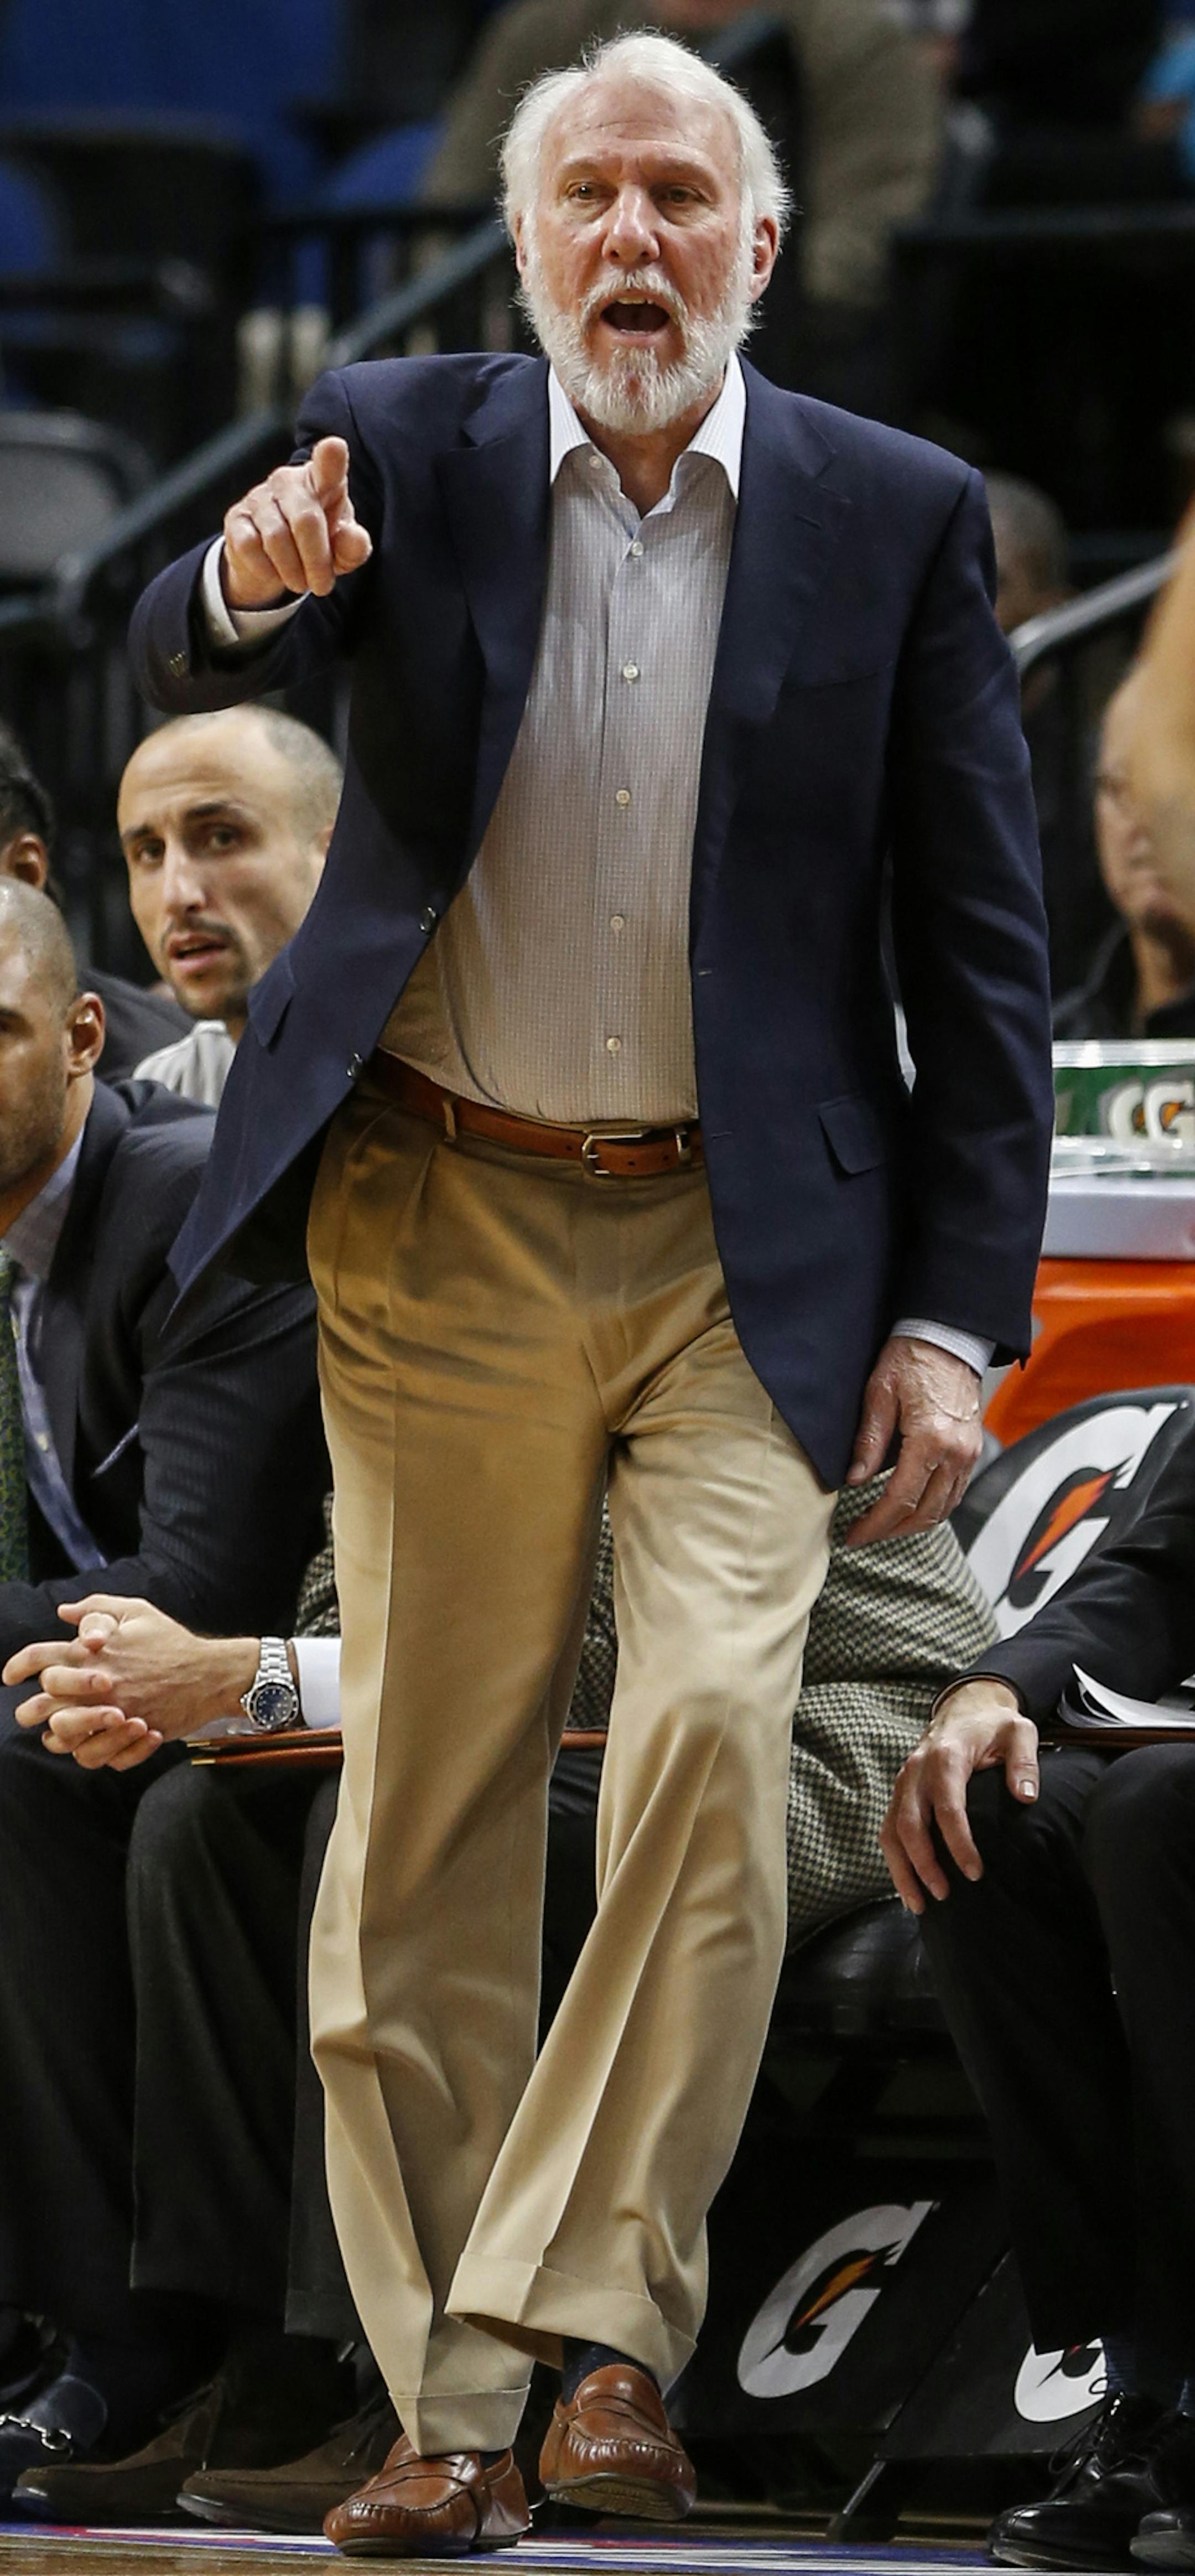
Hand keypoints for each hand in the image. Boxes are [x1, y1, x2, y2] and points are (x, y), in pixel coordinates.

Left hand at [5, 1598, 258, 1771]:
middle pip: (42, 1704)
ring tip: (59, 1732)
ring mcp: (112, 1713)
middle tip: (29, 1712)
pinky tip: (91, 1743)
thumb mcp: (137, 1611)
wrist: (210, 1674)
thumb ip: (97, 1607)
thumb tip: (62, 1611)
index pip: (40, 1657)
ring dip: (57, 1736)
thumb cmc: (172, 1641)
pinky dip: (91, 1752)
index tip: (8, 1676)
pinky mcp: (129, 1735)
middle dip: (29, 1710)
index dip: (18, 1666)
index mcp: (94, 1652)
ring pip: (64, 1737)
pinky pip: (96, 1756)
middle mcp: (97, 1684)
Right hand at [221, 434, 371, 610]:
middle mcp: (288, 481)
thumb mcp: (342, 549)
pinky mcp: (236, 518)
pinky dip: (267, 570)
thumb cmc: (318, 544)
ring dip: (293, 571)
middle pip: (305, 520)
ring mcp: (259, 496)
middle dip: (317, 561)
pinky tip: (274, 572)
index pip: (328, 464)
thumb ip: (354, 545)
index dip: (330, 457)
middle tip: (322, 586)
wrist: (276, 560)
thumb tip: (354, 539)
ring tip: (301, 583)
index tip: (334, 447)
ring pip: (276, 538)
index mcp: (322, 481)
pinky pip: (250, 547)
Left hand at [844, 1335, 982, 1544]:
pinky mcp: (973, 1450)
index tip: (853, 1536)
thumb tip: (855, 1480)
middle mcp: (956, 1453)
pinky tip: (910, 1507)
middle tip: (863, 1536)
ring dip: (913, 1524)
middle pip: (925, 1513)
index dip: (875, 1524)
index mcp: (930, 1440)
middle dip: (892, 1531)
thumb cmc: (912, 1358)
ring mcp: (969, 1454)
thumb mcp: (879, 1394)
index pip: (900, 1500)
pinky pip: (955, 1493)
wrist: (949, 1338)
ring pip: (944, 1508)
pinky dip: (933, 1508)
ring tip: (883, 1526)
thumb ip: (869, 1441)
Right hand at [879, 1678, 1039, 1912]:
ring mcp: (904, 1782)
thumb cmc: (994, 1724)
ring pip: (891, 1830)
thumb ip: (1024, 1762)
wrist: (966, 1705)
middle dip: (924, 1863)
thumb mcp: (1019, 1731)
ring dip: (902, 1869)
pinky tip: (908, 1887)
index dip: (958, 1843)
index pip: (947, 1807)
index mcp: (946, 1756)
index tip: (975, 1872)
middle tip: (944, 1895)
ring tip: (918, 1904)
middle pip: (910, 1823)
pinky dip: (895, 1859)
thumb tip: (1025, 1797)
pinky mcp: (901, 1792)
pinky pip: (889, 1829)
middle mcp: (917, 1770)